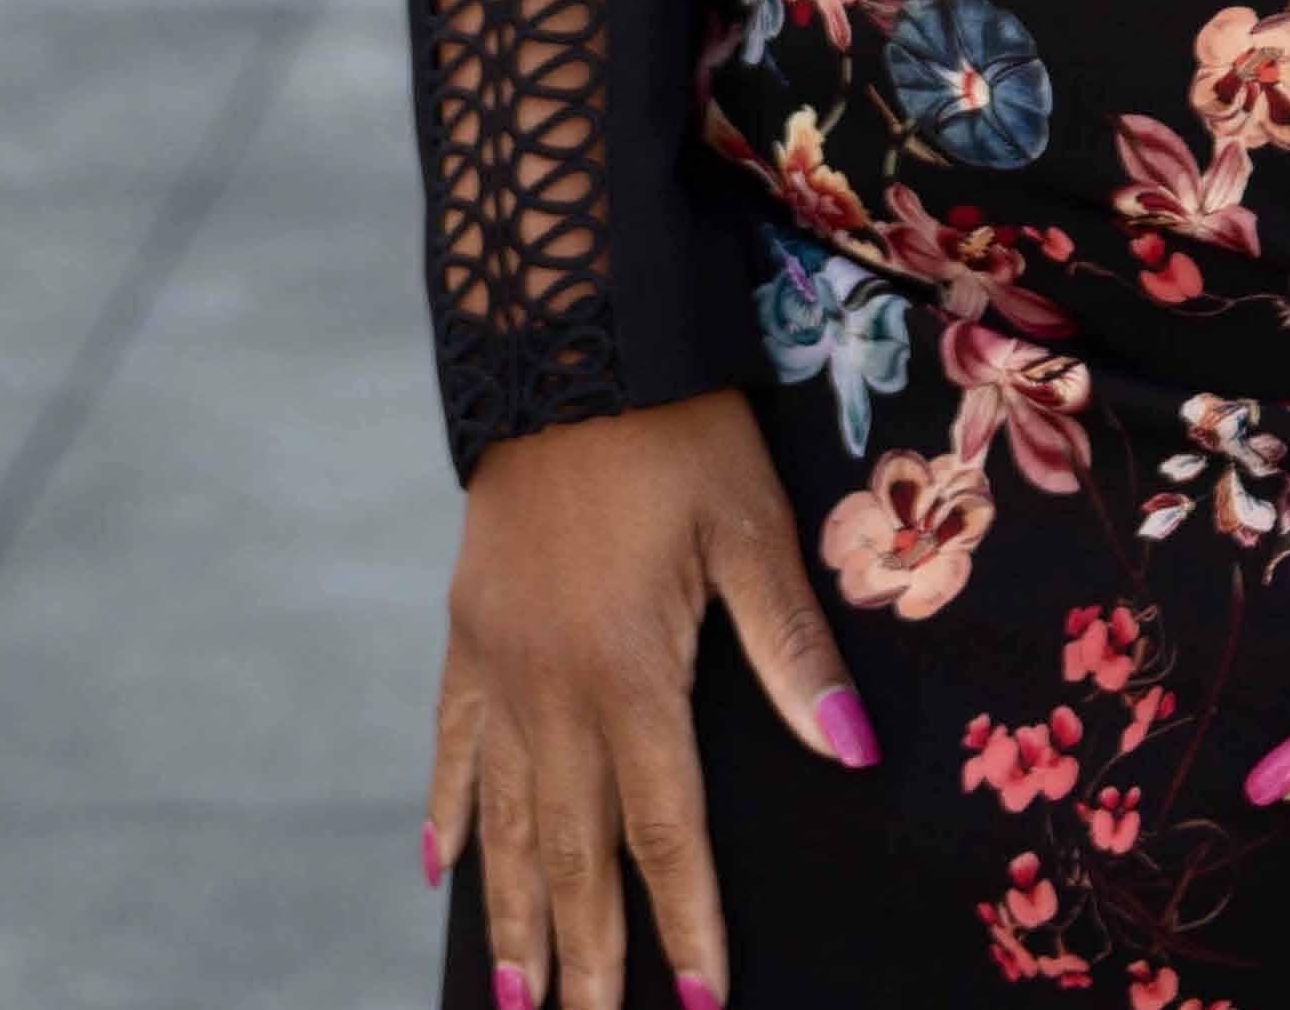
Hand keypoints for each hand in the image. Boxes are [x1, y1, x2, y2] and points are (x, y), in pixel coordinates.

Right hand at [425, 389, 874, 1008]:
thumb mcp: (751, 525)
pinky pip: (449, 743)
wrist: (565, 346)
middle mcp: (552, 687)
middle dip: (588, 954)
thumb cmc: (676, 429)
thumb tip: (851, 751)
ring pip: (503, 819)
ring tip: (515, 998)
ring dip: (513, 914)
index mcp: (630, 670)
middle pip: (573, 848)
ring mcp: (497, 663)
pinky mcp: (465, 630)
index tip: (701, 1001)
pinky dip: (446, 812)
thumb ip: (792, 647)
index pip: (664, 828)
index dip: (685, 921)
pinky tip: (439, 871)